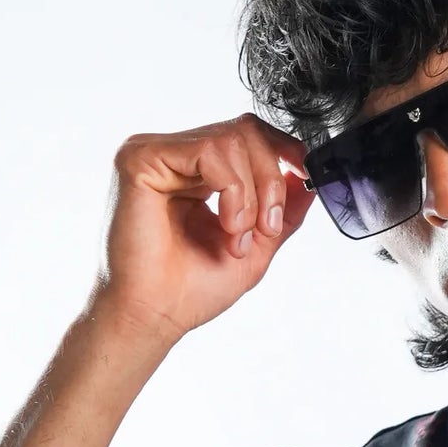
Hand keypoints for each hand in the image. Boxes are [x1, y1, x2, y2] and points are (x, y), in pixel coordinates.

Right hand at [89, 113, 315, 347]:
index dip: (283, 151)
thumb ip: (282, 211)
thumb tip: (306, 178)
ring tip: (237, 237)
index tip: (304, 179)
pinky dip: (231, 190)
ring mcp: (155, 153)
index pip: (246, 134)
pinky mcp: (141, 159)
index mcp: (195, 172)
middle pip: (245, 130)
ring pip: (230, 138)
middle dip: (270, 179)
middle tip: (267, 227)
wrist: (156, 316)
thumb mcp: (255, 247)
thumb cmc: (191, 290)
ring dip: (250, 194)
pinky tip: (226, 225)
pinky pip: (208, 150)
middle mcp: (174, 157)